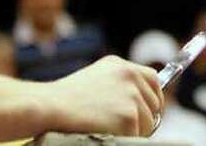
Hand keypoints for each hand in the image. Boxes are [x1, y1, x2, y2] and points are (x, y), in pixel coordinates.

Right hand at [40, 55, 164, 135]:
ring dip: (135, 130)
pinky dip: (124, 138)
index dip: (152, 97)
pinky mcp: (129, 117)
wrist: (50, 106)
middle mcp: (130, 75)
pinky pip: (138, 136)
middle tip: (121, 124)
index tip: (148, 110)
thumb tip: (140, 101)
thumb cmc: (66, 98)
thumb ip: (118, 84)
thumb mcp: (96, 79)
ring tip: (107, 125)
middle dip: (144, 117)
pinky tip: (105, 130)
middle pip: (155, 103)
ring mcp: (131, 95)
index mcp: (121, 65)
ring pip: (150, 123)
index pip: (153, 80)